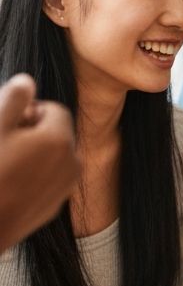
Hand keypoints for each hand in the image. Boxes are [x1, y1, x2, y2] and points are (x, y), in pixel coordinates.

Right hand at [0, 74, 78, 251]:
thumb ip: (13, 100)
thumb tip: (27, 80)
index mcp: (60, 140)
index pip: (55, 109)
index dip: (29, 110)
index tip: (8, 121)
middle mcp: (73, 163)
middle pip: (57, 133)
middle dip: (33, 130)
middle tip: (5, 140)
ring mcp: (66, 187)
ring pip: (55, 156)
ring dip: (35, 152)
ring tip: (7, 160)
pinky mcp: (56, 205)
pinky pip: (50, 179)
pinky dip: (35, 174)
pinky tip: (10, 182)